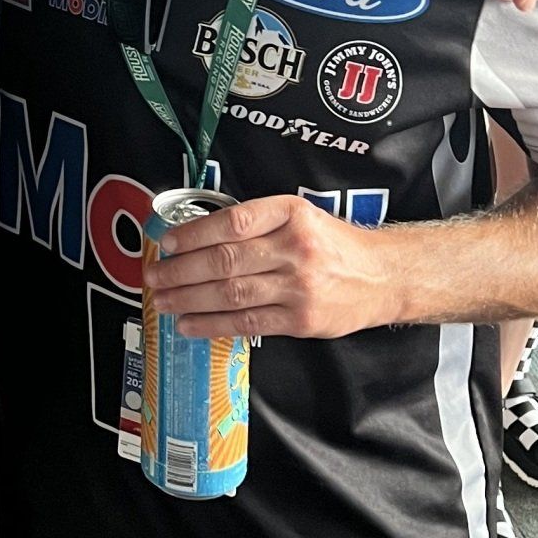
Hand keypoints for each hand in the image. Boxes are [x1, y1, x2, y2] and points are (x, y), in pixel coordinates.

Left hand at [141, 194, 385, 341]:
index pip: (232, 222)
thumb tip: (197, 237)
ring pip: (231, 293)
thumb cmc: (334, 245)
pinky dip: (212, 324)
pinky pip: (247, 323)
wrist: (383, 276)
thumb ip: (257, 223)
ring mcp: (299, 287)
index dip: (193, 233)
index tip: (167, 242)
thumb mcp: (301, 216)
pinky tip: (189, 324)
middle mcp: (295, 248)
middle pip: (225, 260)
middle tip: (153, 276)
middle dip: (181, 270)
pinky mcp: (300, 320)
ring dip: (189, 299)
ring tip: (162, 301)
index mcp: (292, 214)